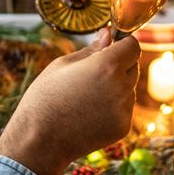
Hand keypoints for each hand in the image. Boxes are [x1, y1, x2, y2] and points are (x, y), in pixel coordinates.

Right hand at [0, 31, 140, 174]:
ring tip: (86, 98)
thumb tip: (108, 34)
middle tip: (92, 75)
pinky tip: (89, 114)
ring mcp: (124, 109)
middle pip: (134, 67)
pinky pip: (124, 109)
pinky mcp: (123, 127)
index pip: (133, 46)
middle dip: (119, 66)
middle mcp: (121, 87)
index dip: (123, 44)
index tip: (113, 47)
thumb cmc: (46, 97)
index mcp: (107, 66)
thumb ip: (92, 49)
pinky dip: (112, 108)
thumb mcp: (63, 65)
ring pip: (129, 89)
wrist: (40, 140)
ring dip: (116, 88)